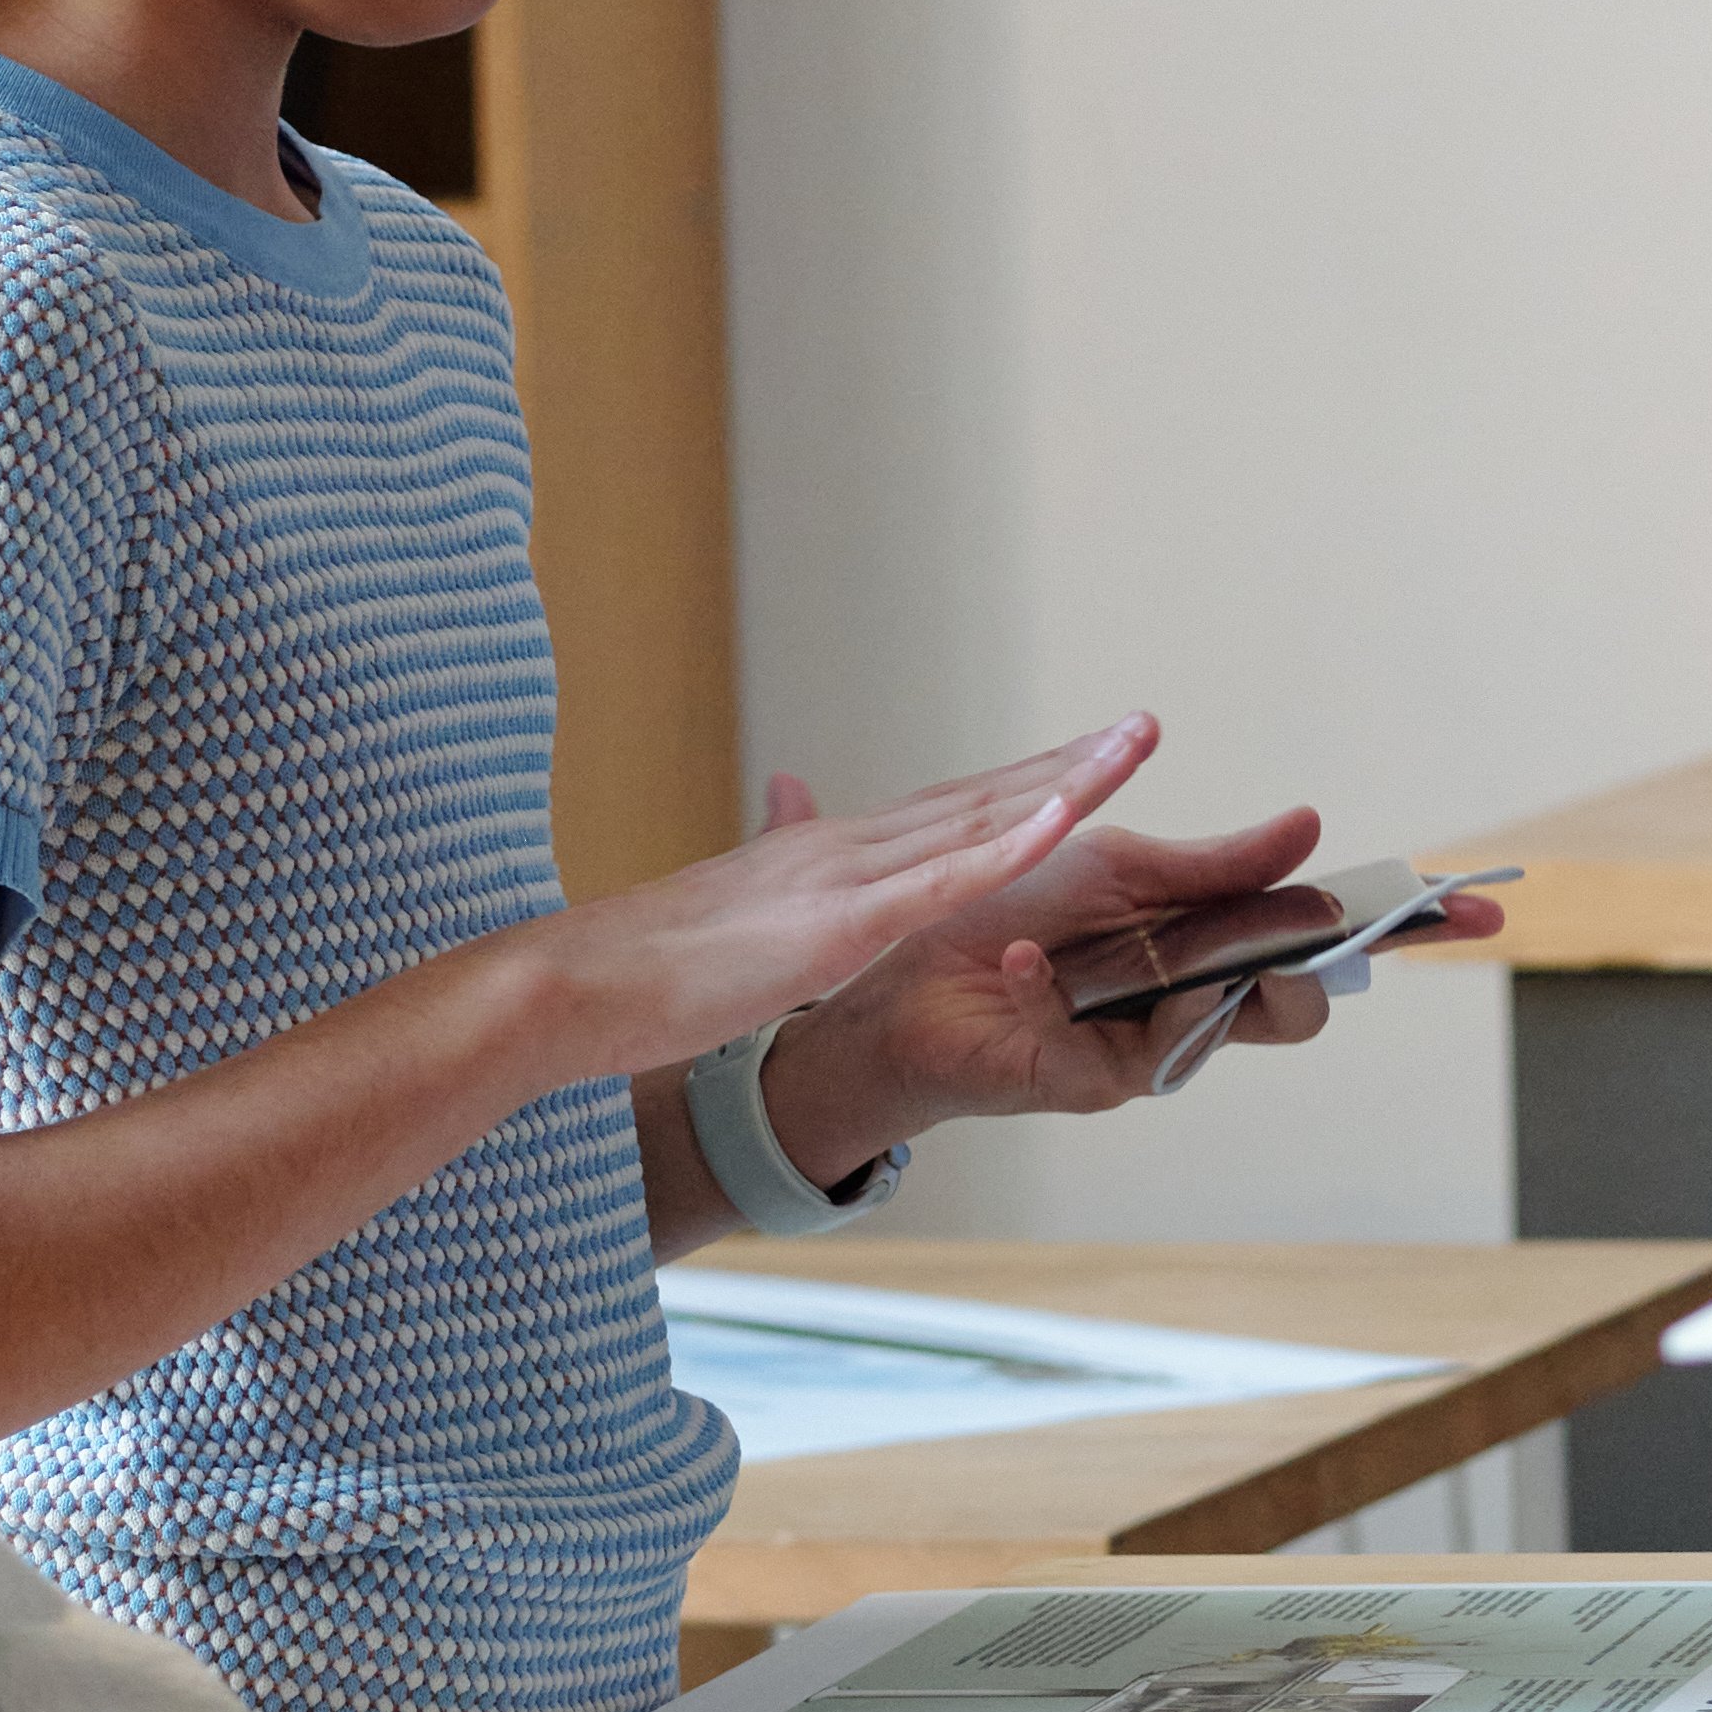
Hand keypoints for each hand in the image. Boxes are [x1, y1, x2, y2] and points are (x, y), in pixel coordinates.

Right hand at [527, 720, 1165, 1090]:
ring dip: (1063, 784)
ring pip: (978, 822)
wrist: (568, 985)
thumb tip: (789, 808)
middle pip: (981, 799)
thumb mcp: (734, 920)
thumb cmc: (641, 971)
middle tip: (1144, 726)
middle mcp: (846, 848)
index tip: (1090, 756)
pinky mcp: (835, 923)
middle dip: (1067, 764)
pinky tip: (1068, 818)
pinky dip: (1009, 847)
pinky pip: (941, 879)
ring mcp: (843, 879)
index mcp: (828, 856)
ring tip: (1134, 746)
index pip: (949, 812)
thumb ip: (775, 869)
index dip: (1026, 784)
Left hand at [738, 765, 1442, 1169]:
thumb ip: (1218, 865)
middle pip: (1303, 998)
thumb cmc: (1006, 912)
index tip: (1486, 909)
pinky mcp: (1092, 1080)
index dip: (1407, 925)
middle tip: (1305, 955)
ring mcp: (1152, 1045)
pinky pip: (1117, 1043)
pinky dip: (1062, 986)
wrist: (896, 977)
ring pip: (1234, 1030)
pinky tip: (1020, 958)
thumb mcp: (1118, 866)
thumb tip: (1312, 829)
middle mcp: (1197, 997)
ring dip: (1215, 987)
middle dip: (1321, 974)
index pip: (1328, 934)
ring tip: (1185, 964)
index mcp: (1212, 937)